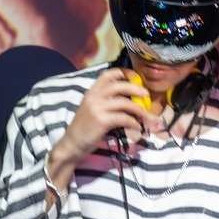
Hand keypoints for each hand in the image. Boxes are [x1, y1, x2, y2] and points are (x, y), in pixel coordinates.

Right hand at [47, 70, 159, 190]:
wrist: (71, 145)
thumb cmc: (84, 129)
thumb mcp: (91, 110)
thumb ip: (104, 102)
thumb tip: (127, 99)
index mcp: (91, 92)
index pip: (107, 75)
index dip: (122, 73)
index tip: (135, 77)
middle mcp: (93, 97)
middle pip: (118, 85)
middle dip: (135, 88)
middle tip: (146, 94)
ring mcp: (97, 108)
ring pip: (124, 103)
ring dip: (138, 109)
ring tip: (145, 115)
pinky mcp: (101, 121)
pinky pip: (123, 118)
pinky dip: (133, 122)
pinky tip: (136, 127)